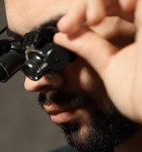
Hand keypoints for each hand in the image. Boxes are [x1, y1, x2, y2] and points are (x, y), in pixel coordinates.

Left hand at [54, 0, 141, 122]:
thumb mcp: (109, 66)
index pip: (107, 5)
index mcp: (136, 30)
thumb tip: (63, 36)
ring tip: (92, 19)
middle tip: (67, 25)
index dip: (82, 11)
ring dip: (97, 0)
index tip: (64, 29)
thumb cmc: (139, 95)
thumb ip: (90, 47)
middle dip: (83, 5)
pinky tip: (113, 10)